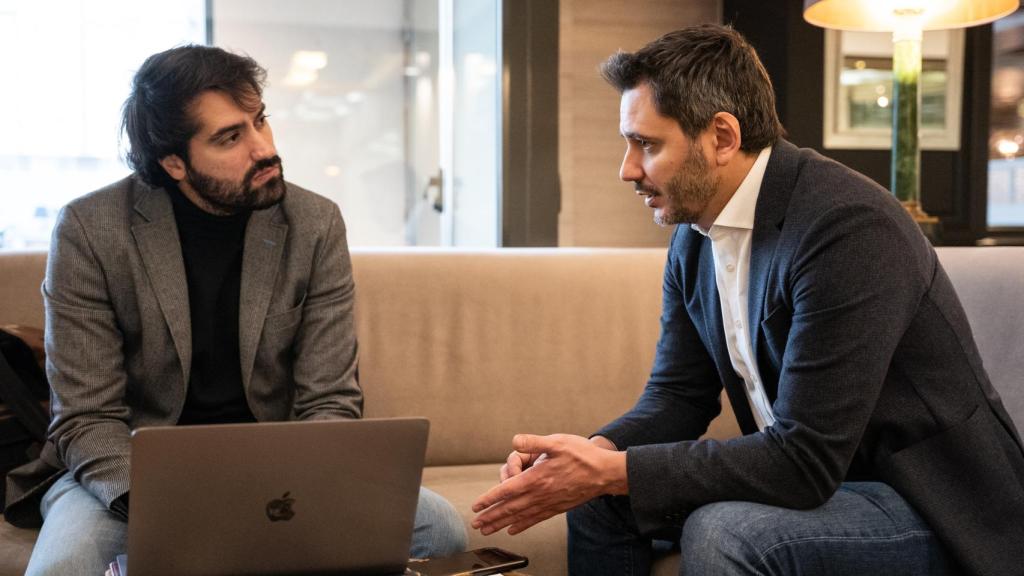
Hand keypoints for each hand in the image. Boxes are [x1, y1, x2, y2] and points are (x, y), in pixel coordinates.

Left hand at [471, 433, 625, 535]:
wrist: (606, 473)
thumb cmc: (583, 455)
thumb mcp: (558, 441)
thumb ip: (534, 442)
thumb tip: (515, 441)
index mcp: (538, 477)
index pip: (507, 490)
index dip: (490, 498)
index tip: (477, 505)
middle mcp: (541, 494)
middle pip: (510, 508)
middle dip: (491, 516)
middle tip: (476, 524)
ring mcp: (549, 503)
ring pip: (520, 516)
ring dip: (502, 523)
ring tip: (488, 530)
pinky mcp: (557, 508)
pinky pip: (536, 519)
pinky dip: (522, 525)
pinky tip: (513, 530)